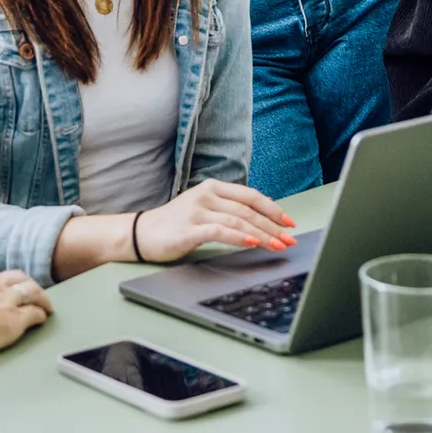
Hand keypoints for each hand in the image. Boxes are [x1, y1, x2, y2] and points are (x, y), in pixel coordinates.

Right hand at [0, 267, 52, 362]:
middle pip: (18, 278)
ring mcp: (5, 301)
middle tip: (33, 290)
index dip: (2, 282)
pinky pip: (34, 314)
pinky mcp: (14, 320)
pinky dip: (41, 314)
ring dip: (41, 298)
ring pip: (32, 292)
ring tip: (46, 304)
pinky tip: (43, 318)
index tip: (5, 287)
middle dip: (27, 284)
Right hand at [135, 180, 296, 262]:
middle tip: (289, 238)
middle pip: (248, 210)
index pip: (250, 196)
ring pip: (238, 221)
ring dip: (262, 235)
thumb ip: (227, 210)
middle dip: (272, 226)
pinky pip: (219, 232)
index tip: (289, 221)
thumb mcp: (203, 210)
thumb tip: (259, 220)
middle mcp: (207, 195)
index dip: (272, 209)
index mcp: (212, 188)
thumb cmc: (175, 224)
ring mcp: (197, 211)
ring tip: (278, 245)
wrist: (142, 234)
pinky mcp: (189, 229)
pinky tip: (251, 243)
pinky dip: (238, 237)